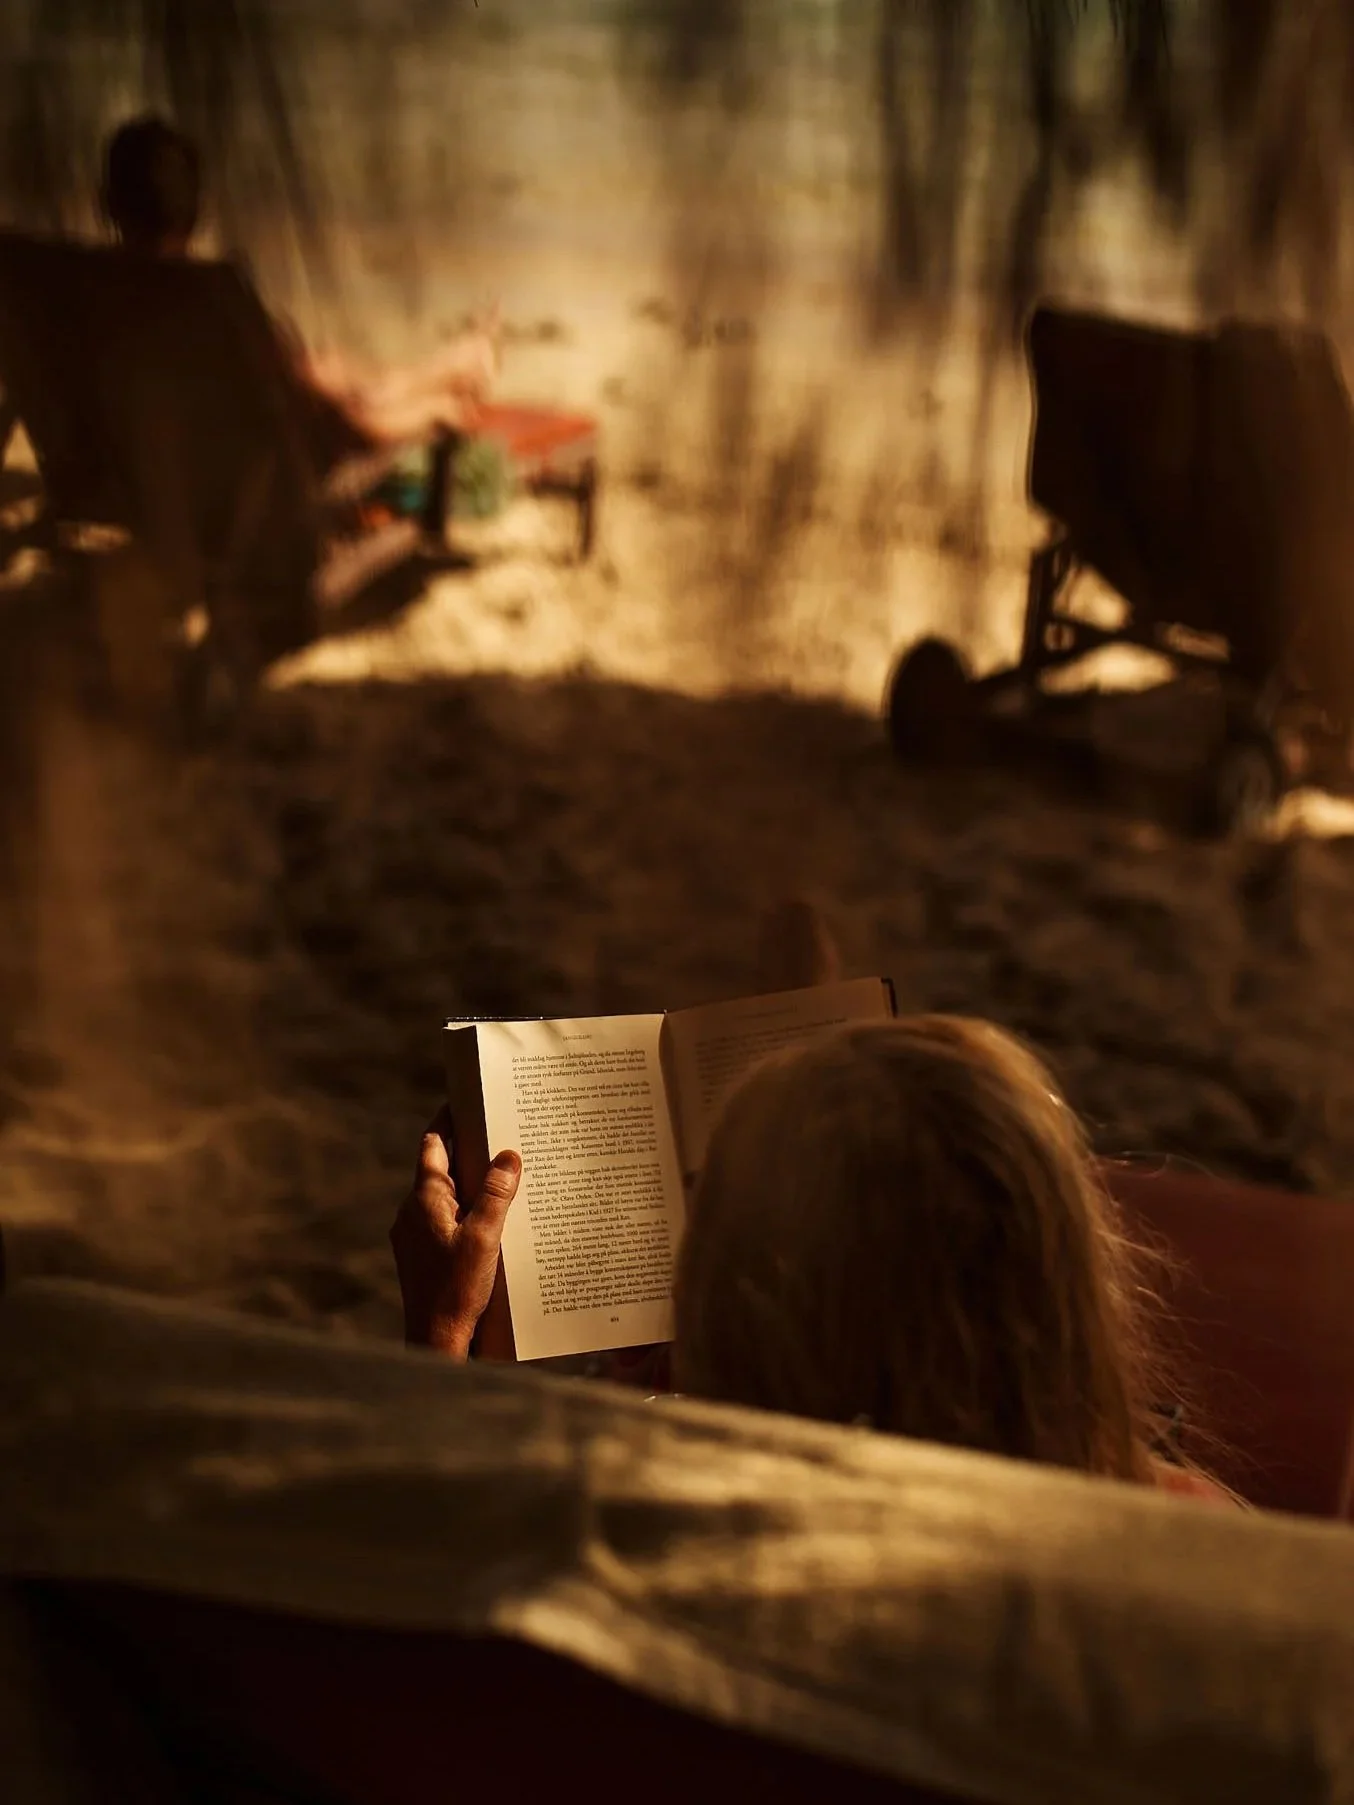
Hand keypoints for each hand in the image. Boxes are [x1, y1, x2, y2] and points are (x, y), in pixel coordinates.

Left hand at [390, 1111, 520, 1357]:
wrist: (435, 1339)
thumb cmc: (456, 1289)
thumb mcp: (485, 1238)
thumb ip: (497, 1195)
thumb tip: (508, 1155)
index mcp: (424, 1199)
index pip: (433, 1145)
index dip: (449, 1121)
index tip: (468, 1103)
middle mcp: (412, 1211)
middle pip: (439, 1167)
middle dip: (467, 1151)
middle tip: (499, 1135)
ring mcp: (413, 1233)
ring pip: (442, 1195)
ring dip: (468, 1184)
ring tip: (503, 1176)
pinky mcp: (420, 1253)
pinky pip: (442, 1219)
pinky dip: (463, 1210)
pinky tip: (490, 1220)